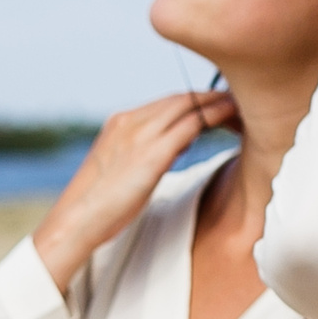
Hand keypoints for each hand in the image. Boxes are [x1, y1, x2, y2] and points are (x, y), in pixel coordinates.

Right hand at [31, 89, 237, 291]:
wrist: (75, 221)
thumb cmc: (97, 207)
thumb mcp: (121, 171)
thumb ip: (146, 153)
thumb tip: (175, 147)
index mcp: (120, 123)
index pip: (166, 103)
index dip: (194, 103)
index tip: (216, 106)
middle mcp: (130, 120)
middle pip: (180, 98)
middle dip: (210, 97)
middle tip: (238, 100)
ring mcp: (141, 133)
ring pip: (189, 105)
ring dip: (218, 102)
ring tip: (242, 106)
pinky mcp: (152, 152)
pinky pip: (192, 123)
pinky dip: (215, 116)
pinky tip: (234, 117)